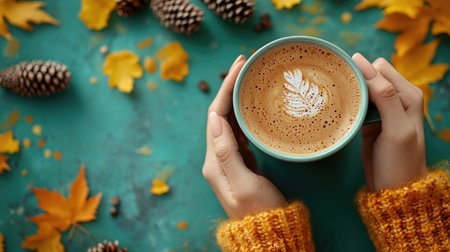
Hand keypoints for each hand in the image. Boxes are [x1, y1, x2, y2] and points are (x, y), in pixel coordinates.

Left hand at [202, 55, 286, 218]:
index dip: (226, 88)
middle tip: (245, 65)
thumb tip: (215, 116)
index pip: (216, 114)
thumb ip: (226, 150)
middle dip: (230, 88)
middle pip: (221, 114)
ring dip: (236, 99)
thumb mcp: (243, 182)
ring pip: (230, 122)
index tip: (239, 66)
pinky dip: (245, 115)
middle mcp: (217, 157)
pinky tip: (252, 106)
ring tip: (249, 79)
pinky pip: (240, 133)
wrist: (268, 233)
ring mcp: (229, 160)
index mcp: (215, 159)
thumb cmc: (259, 210)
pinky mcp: (241, 164)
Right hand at [353, 53, 427, 192]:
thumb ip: (385, 97)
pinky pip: (357, 102)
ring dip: (350, 92)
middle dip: (355, 80)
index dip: (362, 72)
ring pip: (362, 87)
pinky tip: (341, 111)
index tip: (345, 83)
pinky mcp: (370, 120)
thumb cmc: (400, 162)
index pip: (380, 69)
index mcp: (408, 96)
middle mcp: (396, 98)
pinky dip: (349, 103)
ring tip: (338, 101)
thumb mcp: (396, 129)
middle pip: (369, 75)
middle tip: (341, 95)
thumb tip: (365, 66)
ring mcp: (382, 109)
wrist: (395, 190)